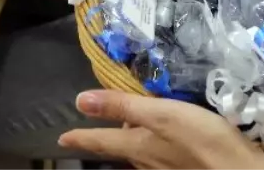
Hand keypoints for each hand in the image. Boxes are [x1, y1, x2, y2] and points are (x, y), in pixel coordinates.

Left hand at [59, 90, 263, 169]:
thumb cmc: (200, 139)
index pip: (100, 142)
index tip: (63, 138)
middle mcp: (146, 162)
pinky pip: (160, 159)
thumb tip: (80, 101)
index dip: (81, 137)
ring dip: (135, 141)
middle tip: (110, 120)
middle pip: (122, 148)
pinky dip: (156, 147)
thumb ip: (121, 106)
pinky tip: (170, 140)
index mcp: (136, 146)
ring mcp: (165, 169)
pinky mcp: (184, 169)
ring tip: (137, 127)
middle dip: (112, 136)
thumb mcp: (159, 114)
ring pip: (141, 155)